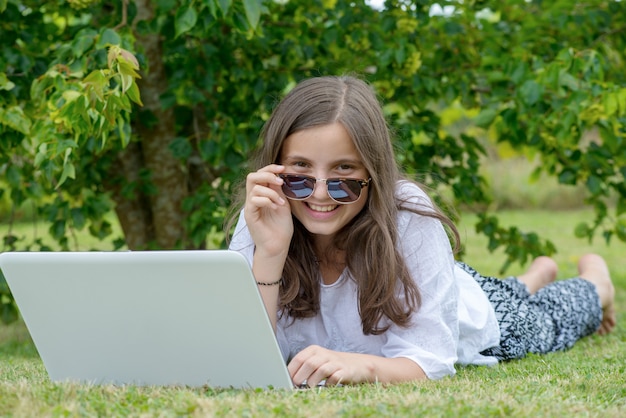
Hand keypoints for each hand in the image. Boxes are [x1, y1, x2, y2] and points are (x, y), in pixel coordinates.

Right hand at [244, 164, 292, 256]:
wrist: (278, 245)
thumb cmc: (281, 227)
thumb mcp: (283, 204)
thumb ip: (279, 190)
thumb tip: (279, 175)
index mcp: (261, 194)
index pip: (260, 174)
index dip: (270, 168)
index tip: (283, 168)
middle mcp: (253, 198)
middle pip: (252, 176)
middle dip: (267, 174)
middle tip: (280, 181)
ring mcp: (250, 206)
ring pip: (254, 188)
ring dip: (271, 192)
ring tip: (280, 202)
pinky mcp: (249, 215)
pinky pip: (254, 200)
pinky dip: (267, 201)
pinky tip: (275, 208)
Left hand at [288, 345, 427, 386]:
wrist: (359, 365)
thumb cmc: (332, 365)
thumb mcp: (317, 362)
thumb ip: (304, 367)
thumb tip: (288, 379)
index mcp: (314, 350)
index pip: (299, 358)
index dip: (291, 369)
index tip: (286, 380)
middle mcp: (324, 354)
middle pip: (308, 363)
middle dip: (300, 375)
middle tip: (295, 385)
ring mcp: (335, 362)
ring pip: (320, 370)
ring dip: (313, 381)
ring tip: (310, 387)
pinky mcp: (345, 371)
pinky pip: (334, 378)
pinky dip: (328, 384)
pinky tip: (326, 387)